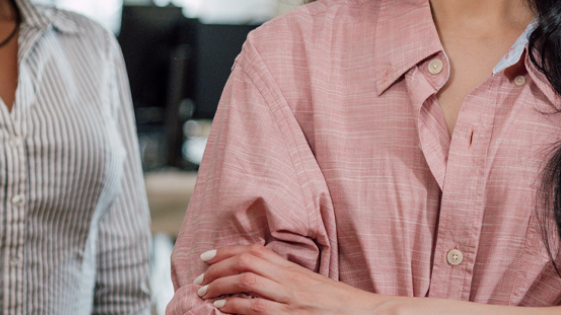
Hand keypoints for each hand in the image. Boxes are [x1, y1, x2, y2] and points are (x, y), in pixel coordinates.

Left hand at [196, 244, 382, 314]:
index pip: (253, 251)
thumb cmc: (334, 302)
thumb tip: (256, 275)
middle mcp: (288, 278)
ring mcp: (289, 296)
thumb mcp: (307, 284)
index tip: (205, 256)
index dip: (225, 251)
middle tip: (198, 278)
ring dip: (220, 285)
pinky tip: (222, 308)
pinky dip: (236, 306)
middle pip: (245, 261)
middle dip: (216, 268)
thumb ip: (283, 277)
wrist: (362, 312)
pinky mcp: (290, 314)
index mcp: (291, 268)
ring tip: (204, 292)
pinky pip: (257, 307)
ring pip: (247, 281)